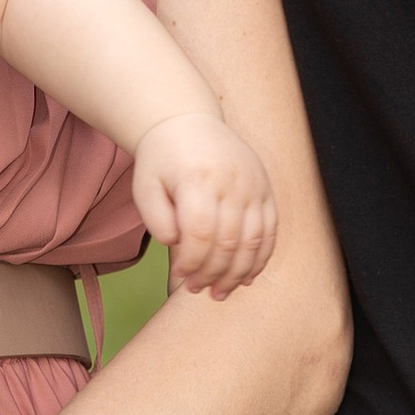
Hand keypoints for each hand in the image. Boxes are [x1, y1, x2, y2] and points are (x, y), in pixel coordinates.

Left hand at [131, 112, 277, 297]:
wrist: (189, 122)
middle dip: (213, 273)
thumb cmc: (162, 160)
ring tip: (221, 292)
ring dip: (238, 274)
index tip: (181, 277)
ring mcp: (254, 185)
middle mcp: (232, 181)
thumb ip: (156, 219)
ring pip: (253, 241)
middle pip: (228, 241)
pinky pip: (270, 231)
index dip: (192, 262)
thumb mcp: (144, 186)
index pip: (201, 233)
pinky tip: (246, 277)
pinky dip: (260, 258)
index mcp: (198, 178)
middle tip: (198, 291)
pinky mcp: (266, 189)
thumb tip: (177, 246)